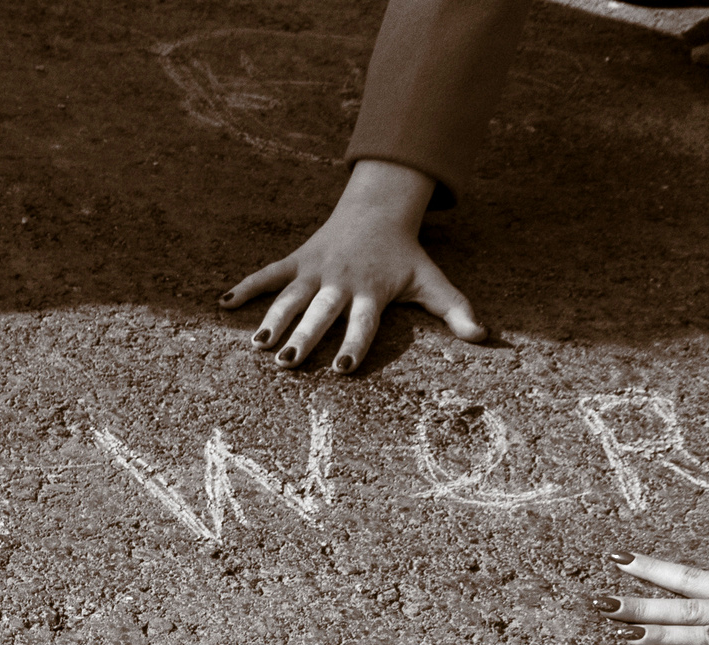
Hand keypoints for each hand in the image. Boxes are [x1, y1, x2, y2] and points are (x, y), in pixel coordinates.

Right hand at [218, 161, 484, 372]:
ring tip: (259, 346)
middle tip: (288, 362)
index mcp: (371, 291)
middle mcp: (341, 281)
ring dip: (273, 320)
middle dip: (304, 337)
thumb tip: (485, 338)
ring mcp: (316, 269)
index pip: (362, 323)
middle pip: (321, 313)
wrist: (379, 211)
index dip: (353, 344)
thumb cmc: (405, 256)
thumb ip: (456, 312)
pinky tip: (223, 303)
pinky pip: (268, 274)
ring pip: (291, 297)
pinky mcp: (298, 260)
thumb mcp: (433, 282)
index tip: (341, 368)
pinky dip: (245, 287)